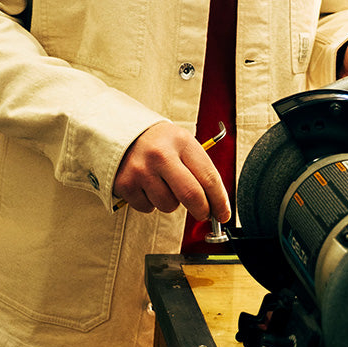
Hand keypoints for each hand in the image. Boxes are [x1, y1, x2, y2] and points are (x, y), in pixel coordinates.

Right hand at [113, 122, 229, 221]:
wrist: (124, 132)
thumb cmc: (162, 143)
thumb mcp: (183, 145)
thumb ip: (200, 171)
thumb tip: (217, 207)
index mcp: (181, 141)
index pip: (209, 178)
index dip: (220, 201)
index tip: (223, 214)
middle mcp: (161, 154)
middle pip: (192, 196)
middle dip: (203, 211)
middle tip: (204, 213)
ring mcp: (141, 170)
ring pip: (169, 205)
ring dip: (172, 202)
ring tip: (164, 184)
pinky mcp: (126, 184)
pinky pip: (148, 208)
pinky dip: (151, 202)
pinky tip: (147, 185)